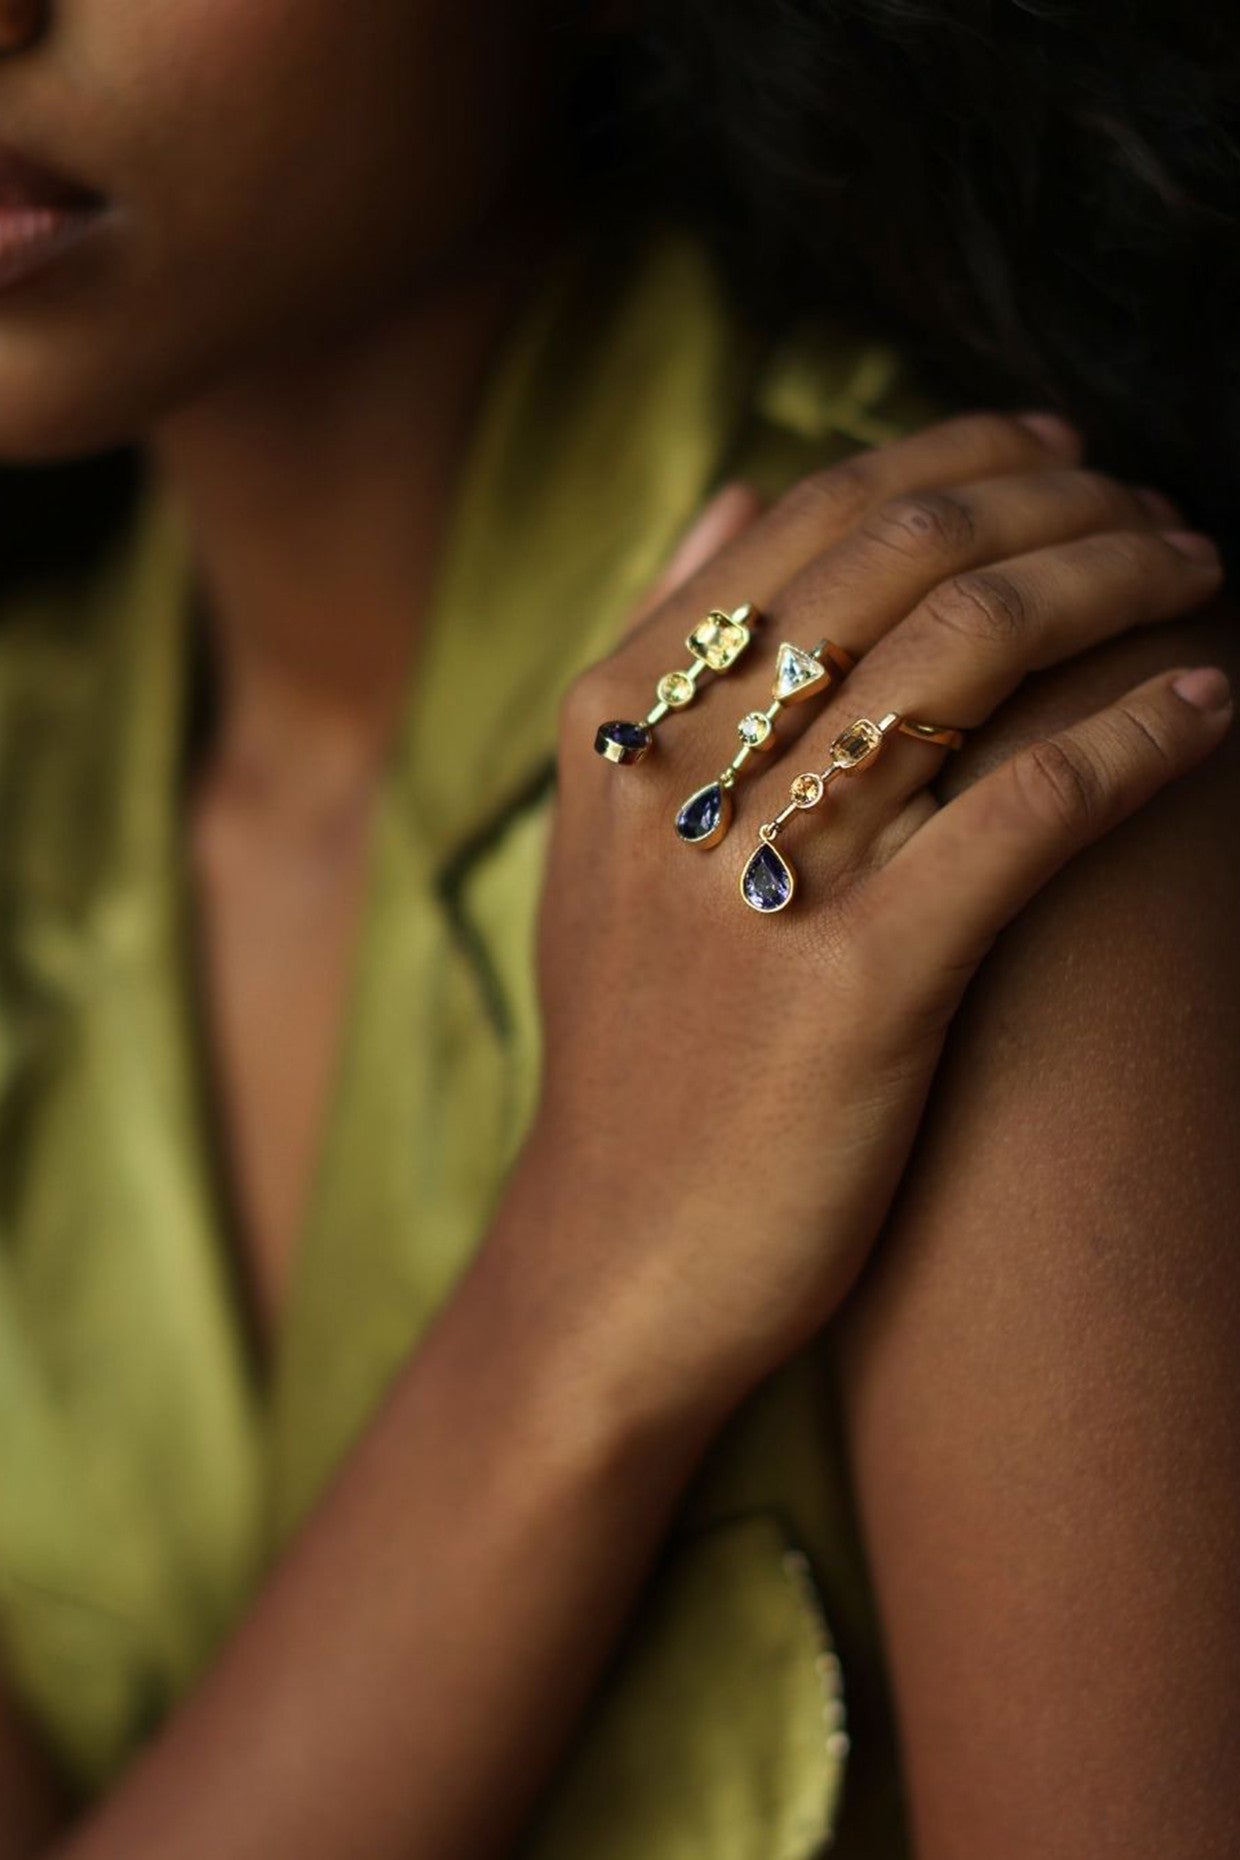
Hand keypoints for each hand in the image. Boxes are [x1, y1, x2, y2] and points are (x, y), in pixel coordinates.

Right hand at [498, 411, 1230, 1424]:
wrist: (616, 1261)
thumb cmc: (632, 1052)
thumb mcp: (595, 838)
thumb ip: (655, 659)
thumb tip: (735, 491)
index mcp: (618, 724)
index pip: (810, 519)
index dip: (952, 456)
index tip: (1052, 448)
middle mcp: (682, 777)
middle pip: (903, 560)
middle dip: (1057, 498)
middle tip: (1148, 501)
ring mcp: (766, 880)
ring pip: (973, 653)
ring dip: (1116, 580)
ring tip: (1195, 569)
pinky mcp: (860, 990)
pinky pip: (1028, 811)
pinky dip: (1139, 737)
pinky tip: (1210, 699)